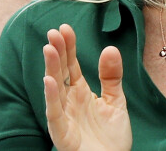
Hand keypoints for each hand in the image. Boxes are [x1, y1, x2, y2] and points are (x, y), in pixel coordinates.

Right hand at [44, 25, 131, 150]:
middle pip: (61, 73)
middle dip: (57, 52)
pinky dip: (51, 98)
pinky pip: (54, 114)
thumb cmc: (111, 137)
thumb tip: (110, 48)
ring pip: (55, 89)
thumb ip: (111, 76)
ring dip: (51, 68)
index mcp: (80, 92)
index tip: (65, 28)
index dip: (68, 47)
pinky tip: (49, 80)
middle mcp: (69, 102)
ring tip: (49, 48)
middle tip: (53, 32)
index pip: (71, 65)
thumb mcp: (116, 100)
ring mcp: (65, 117)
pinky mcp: (63, 135)